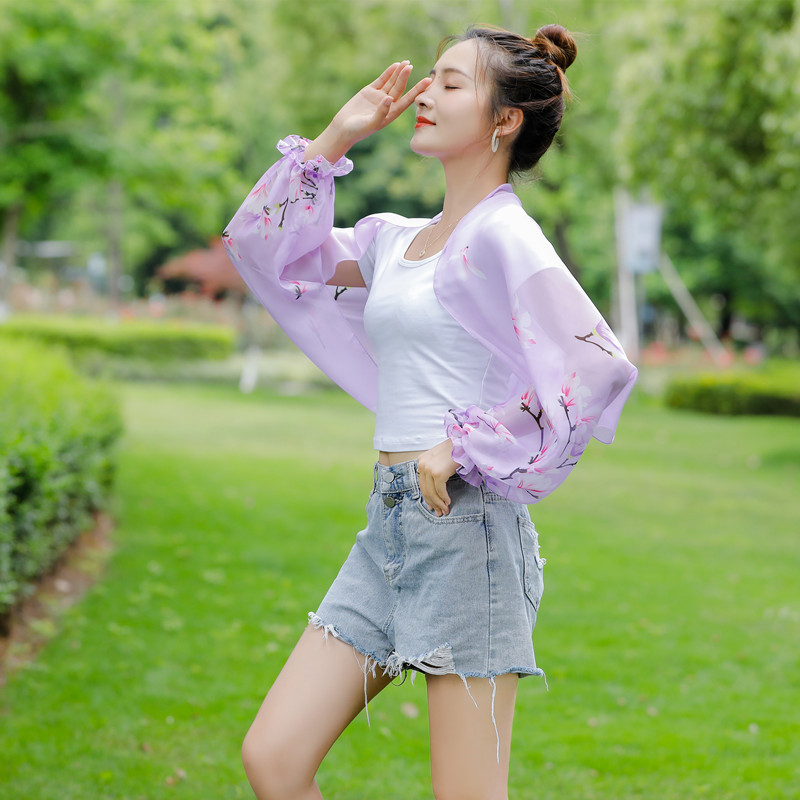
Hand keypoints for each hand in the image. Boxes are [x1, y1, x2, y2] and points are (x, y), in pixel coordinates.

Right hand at [305, 62, 431, 162]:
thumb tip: (389, 98)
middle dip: (405, 77)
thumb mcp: (370, 124)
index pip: (407, 100)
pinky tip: (395, 66)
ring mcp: (379, 97)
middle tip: (410, 66)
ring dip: (399, 73)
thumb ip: (381, 112)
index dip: (417, 90)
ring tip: (406, 63)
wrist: (342, 129)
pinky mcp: (369, 91)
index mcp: (391, 114)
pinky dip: (388, 73)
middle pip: (400, 88)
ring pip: (392, 82)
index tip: (427, 81)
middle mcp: (388, 104)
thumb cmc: (357, 131)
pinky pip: (381, 80)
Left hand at [417, 439, 459, 516]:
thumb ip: (434, 470)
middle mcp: (422, 464)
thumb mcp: (439, 458)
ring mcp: (429, 468)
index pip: (422, 483)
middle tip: (439, 512)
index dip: (427, 497)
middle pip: (425, 489)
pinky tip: (448, 502)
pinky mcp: (438, 473)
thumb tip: (435, 490)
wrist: (465, 442)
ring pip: (432, 492)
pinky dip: (444, 498)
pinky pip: (440, 491)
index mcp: (421, 460)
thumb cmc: (455, 450)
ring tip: (445, 510)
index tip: (432, 506)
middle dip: (433, 503)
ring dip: (439, 503)